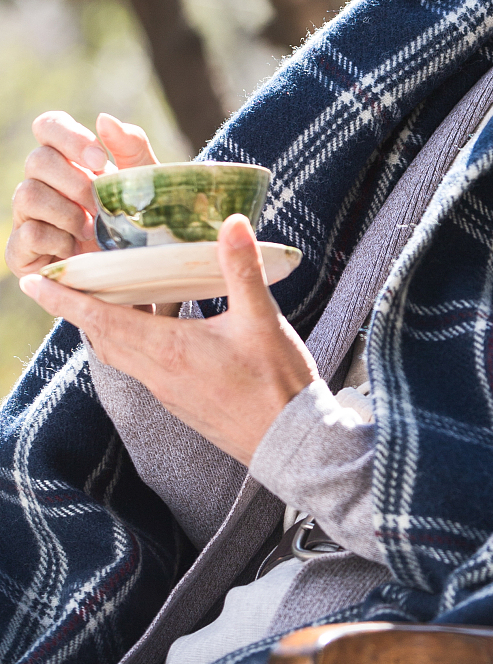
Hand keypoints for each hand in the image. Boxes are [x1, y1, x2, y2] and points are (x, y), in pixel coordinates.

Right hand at [6, 112, 157, 280]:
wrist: (134, 267)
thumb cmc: (138, 216)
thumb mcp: (144, 179)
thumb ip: (130, 145)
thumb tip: (103, 119)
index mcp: (68, 157)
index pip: (48, 126)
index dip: (69, 136)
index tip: (99, 160)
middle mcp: (41, 182)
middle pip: (37, 159)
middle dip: (74, 182)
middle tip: (101, 204)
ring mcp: (27, 216)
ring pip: (27, 195)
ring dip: (67, 213)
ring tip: (93, 230)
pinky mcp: (20, 251)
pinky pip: (26, 235)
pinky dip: (56, 241)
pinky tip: (75, 249)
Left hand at [20, 214, 317, 463]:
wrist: (286, 441)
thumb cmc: (275, 382)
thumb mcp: (261, 319)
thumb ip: (241, 269)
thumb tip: (233, 222)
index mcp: (167, 350)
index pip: (101, 320)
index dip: (65, 300)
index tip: (34, 283)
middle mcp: (156, 372)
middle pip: (101, 335)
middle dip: (79, 306)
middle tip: (69, 276)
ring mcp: (165, 389)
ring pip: (119, 351)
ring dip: (108, 321)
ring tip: (116, 289)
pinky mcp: (178, 398)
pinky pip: (140, 362)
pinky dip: (134, 336)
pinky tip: (163, 318)